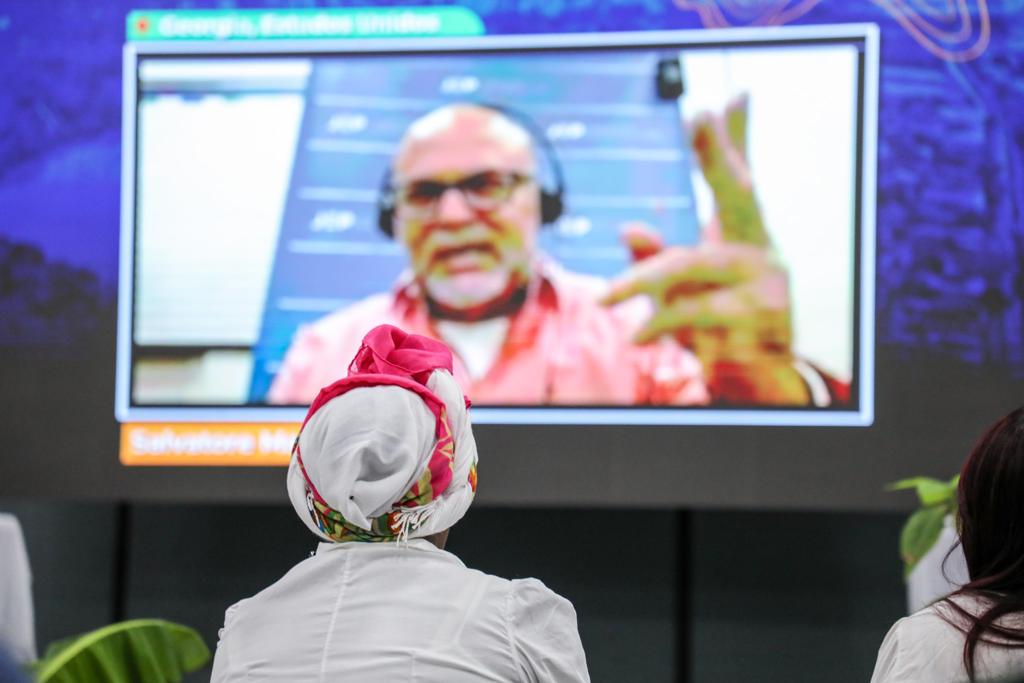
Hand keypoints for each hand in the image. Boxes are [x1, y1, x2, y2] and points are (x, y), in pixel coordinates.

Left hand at [602, 96, 809, 404]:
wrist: (762, 387)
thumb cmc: (719, 326)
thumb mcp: (684, 291)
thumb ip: (656, 258)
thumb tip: (627, 226)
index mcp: (747, 237)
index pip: (741, 180)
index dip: (733, 140)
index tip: (728, 97)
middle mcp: (762, 251)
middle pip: (740, 192)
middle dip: (719, 152)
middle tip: (701, 113)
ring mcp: (766, 285)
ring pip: (688, 265)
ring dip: (640, 281)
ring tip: (605, 301)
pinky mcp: (759, 324)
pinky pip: (693, 315)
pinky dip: (659, 326)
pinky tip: (637, 339)